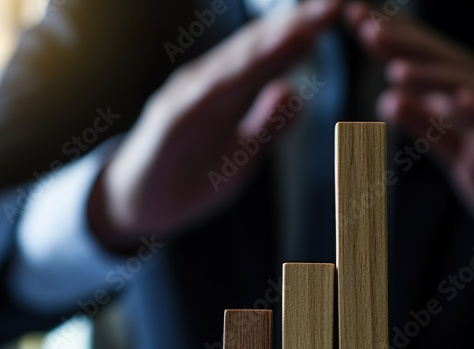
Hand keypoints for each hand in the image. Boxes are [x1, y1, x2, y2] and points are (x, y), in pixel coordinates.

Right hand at [89, 0, 340, 248]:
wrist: (134, 204)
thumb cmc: (190, 174)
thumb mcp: (240, 155)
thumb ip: (265, 125)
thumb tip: (292, 92)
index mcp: (229, 89)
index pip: (272, 55)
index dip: (306, 32)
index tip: (339, 11)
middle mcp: (206, 83)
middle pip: (255, 50)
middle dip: (294, 26)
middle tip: (333, 3)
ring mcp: (184, 100)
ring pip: (230, 69)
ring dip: (264, 47)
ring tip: (300, 28)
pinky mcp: (166, 124)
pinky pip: (195, 103)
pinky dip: (217, 85)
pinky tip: (239, 73)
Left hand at [345, 3, 473, 276]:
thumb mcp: (459, 158)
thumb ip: (428, 128)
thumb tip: (387, 98)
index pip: (432, 61)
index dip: (397, 41)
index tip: (355, 20)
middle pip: (449, 65)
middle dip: (408, 45)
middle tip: (366, 28)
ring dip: (437, 77)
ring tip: (398, 69)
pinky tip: (461, 101)